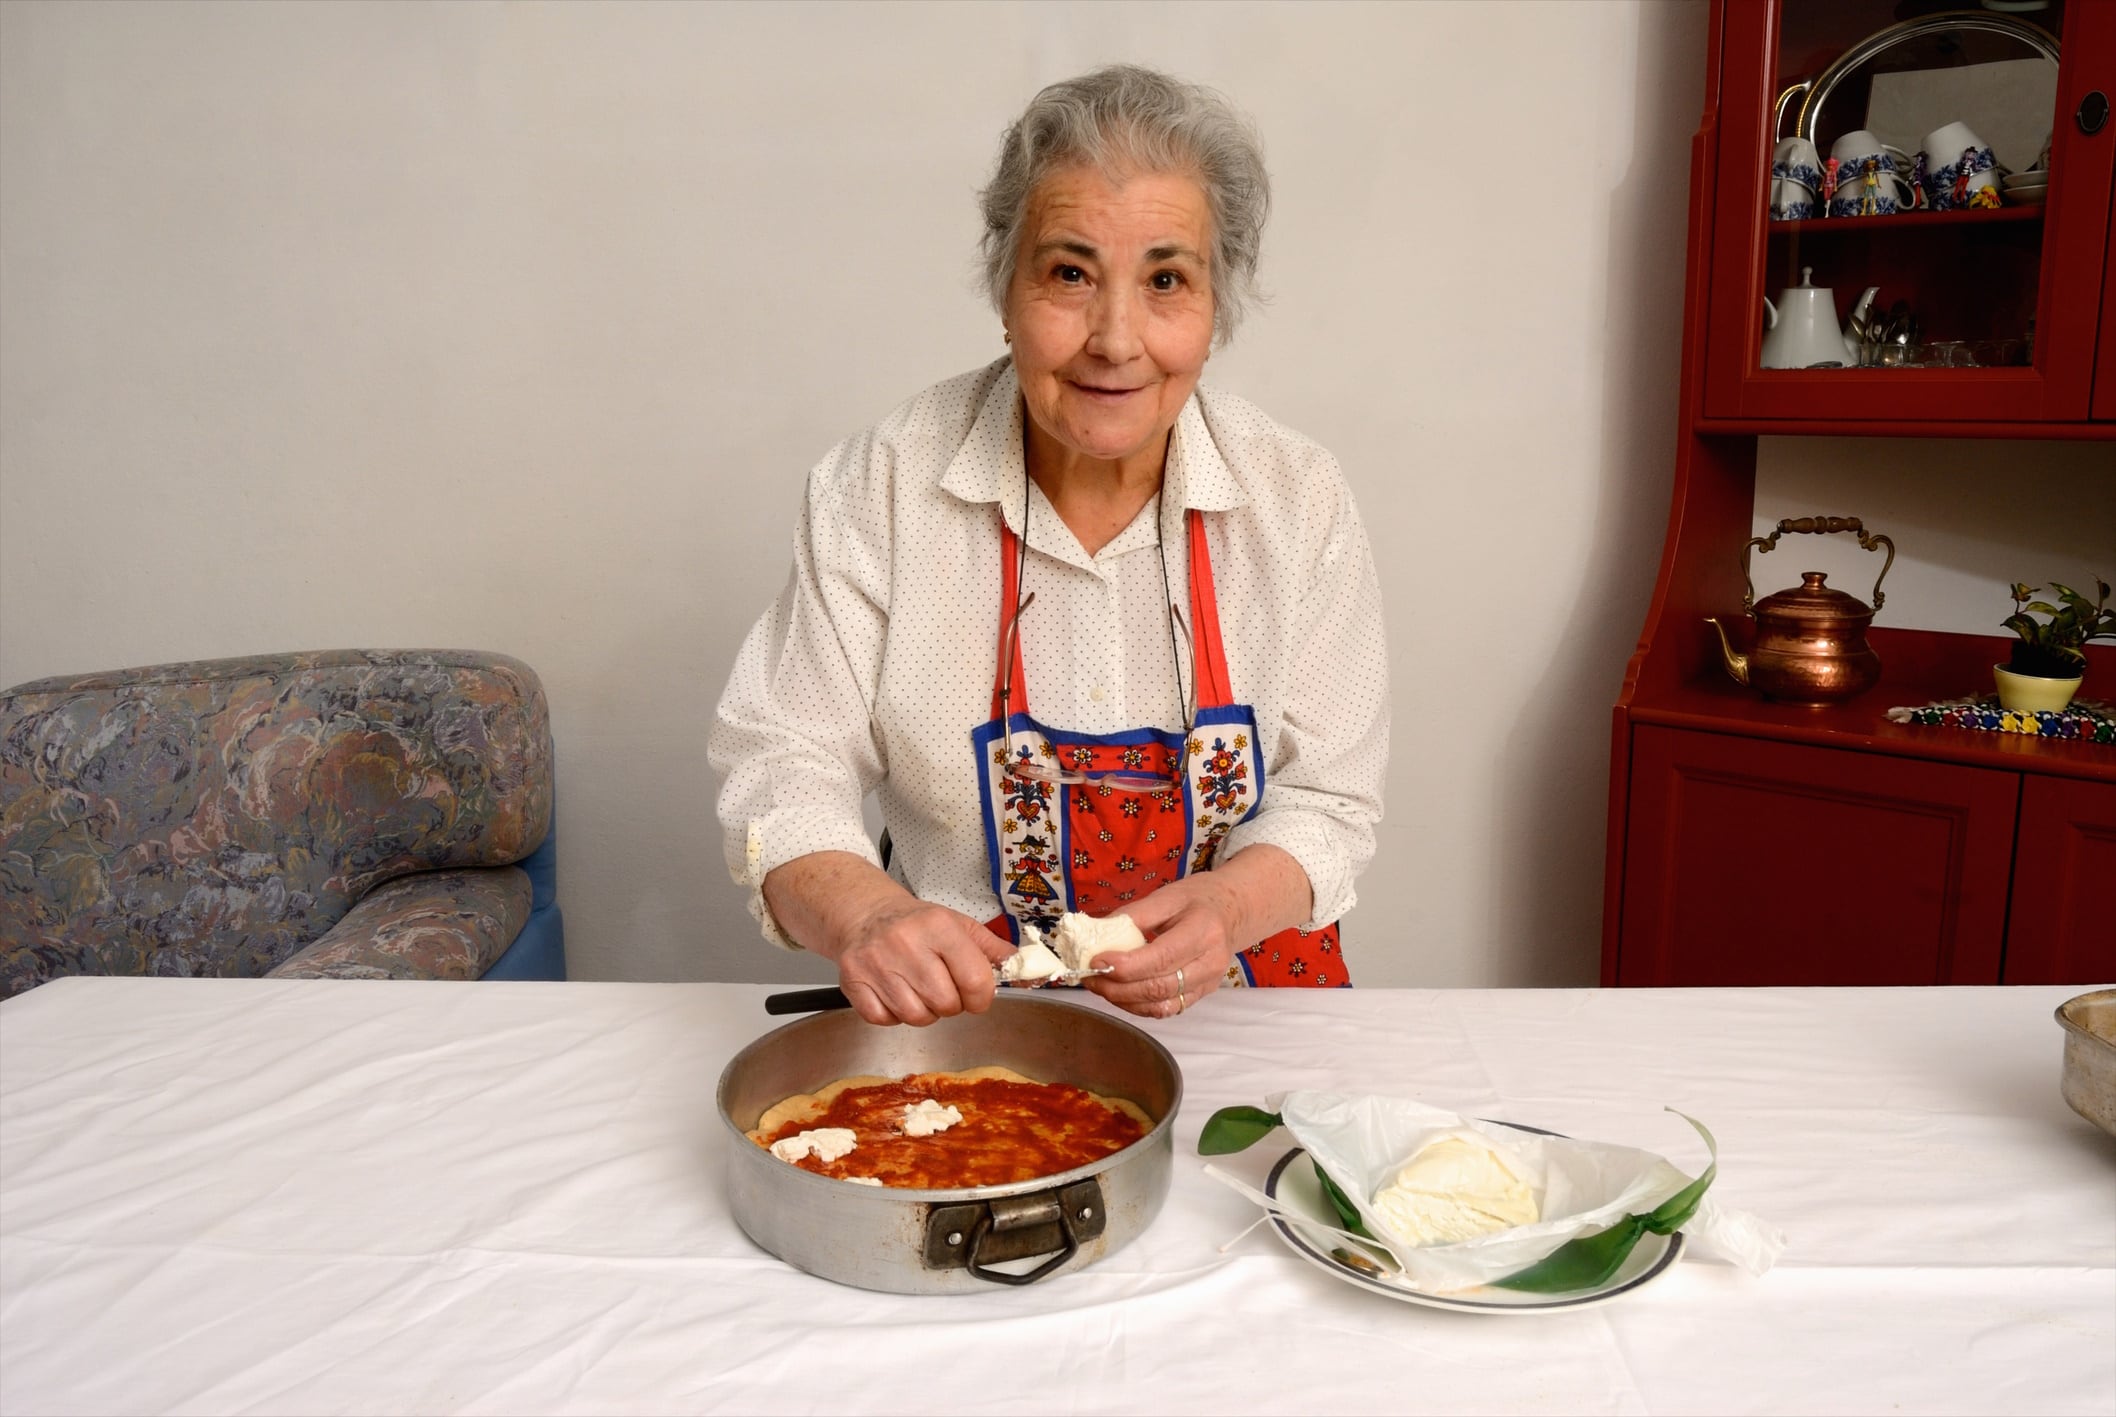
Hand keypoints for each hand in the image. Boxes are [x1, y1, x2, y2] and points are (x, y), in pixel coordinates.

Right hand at [833, 896, 1016, 1026]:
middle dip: (950, 1004)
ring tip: (919, 990)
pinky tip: (895, 994)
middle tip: (943, 989)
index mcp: (938, 927)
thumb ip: (992, 950)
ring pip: (916, 1017)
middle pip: (945, 1003)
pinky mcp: (853, 981)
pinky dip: (893, 1016)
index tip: (976, 995)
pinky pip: (884, 1020)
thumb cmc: (918, 924)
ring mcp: (877, 964)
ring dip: (923, 1012)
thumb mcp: (959, 926)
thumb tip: (1029, 972)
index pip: (975, 979)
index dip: (981, 997)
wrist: (866, 914)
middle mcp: (906, 943)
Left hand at [1086, 873, 1240, 1019]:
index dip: (1125, 965)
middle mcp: (1210, 962)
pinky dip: (1138, 1005)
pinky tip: (1120, 993)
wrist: (1234, 911)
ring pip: (1161, 1005)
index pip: (1161, 958)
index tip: (1095, 961)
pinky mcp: (1201, 995)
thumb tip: (1095, 934)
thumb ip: (1132, 916)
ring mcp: (1209, 983)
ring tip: (1099, 986)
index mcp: (1203, 931)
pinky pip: (1167, 1009)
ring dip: (1124, 1000)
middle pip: (1159, 987)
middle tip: (1089, 977)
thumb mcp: (1167, 896)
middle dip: (1117, 987)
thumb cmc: (1198, 899)